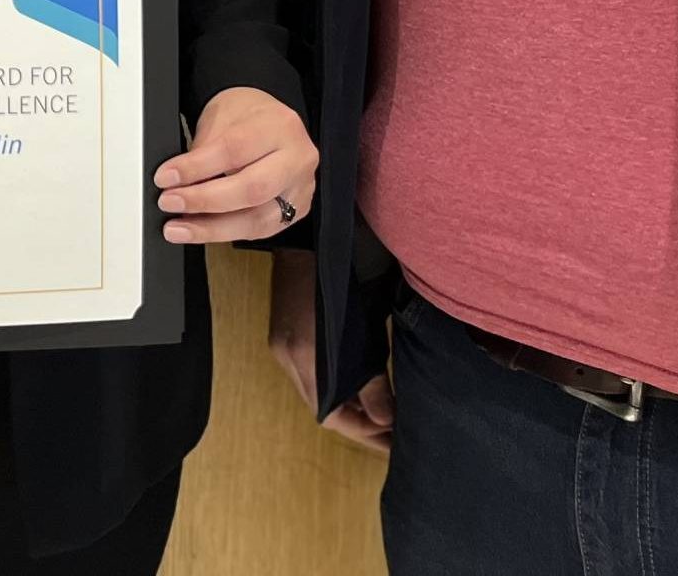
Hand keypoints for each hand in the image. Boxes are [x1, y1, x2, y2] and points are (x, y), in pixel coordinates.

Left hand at [153, 85, 317, 243]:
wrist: (269, 120)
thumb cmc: (245, 115)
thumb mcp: (221, 117)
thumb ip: (203, 151)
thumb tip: (175, 184)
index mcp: (280, 126)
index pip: (234, 150)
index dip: (196, 168)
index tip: (166, 178)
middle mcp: (298, 158)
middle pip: (251, 189)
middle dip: (204, 201)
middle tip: (170, 202)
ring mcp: (301, 188)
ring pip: (257, 220)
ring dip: (212, 228)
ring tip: (179, 228)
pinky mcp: (297, 210)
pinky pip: (259, 230)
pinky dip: (226, 232)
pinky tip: (201, 231)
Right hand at [267, 249, 392, 451]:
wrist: (309, 234)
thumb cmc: (343, 274)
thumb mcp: (365, 328)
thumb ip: (372, 377)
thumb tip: (385, 420)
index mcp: (305, 357)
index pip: (332, 417)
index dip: (364, 433)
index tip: (394, 443)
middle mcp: (288, 357)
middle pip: (323, 408)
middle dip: (359, 424)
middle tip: (395, 435)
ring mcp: (283, 345)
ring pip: (317, 392)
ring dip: (348, 406)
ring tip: (384, 415)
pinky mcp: (285, 334)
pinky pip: (311, 374)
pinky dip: (336, 386)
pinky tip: (360, 386)